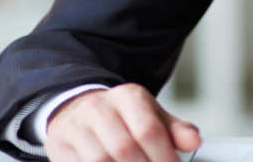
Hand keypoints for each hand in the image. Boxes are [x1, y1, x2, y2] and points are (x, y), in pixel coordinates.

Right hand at [44, 83, 200, 161]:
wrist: (79, 107)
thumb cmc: (121, 117)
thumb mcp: (150, 115)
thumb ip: (175, 130)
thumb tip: (193, 140)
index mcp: (127, 97)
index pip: (148, 130)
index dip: (164, 157)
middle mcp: (99, 108)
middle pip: (124, 148)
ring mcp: (75, 127)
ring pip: (100, 161)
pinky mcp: (59, 145)